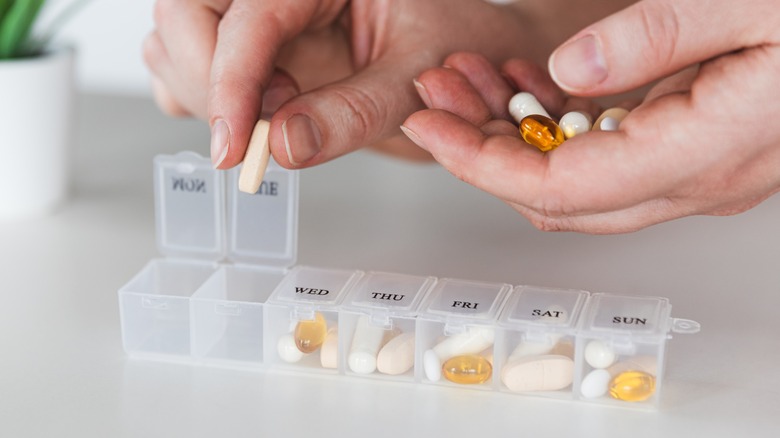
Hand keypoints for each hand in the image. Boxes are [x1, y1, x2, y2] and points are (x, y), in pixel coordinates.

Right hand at [143, 0, 544, 168]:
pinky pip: (186, 59)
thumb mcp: (415, 78)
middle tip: (254, 134)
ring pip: (175, 36)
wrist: (467, 53)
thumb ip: (355, 111)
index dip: (230, 83)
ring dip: (201, 89)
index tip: (233, 147)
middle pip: (186, 14)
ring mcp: (258, 9)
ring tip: (268, 118)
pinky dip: (199, 95)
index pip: (249, 16)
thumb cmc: (454, 46)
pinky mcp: (252, 40)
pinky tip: (250, 115)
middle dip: (208, 81)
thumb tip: (283, 146)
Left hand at [403, 0, 779, 232]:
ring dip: (515, 136)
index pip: (557, 186)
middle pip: (556, 195)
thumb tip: (570, 67)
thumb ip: (662, 33)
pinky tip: (530, 81)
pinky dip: (557, 126)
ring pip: (577, 179)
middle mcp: (697, 178)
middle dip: (482, 150)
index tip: (427, 125)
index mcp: (705, 150)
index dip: (480, 162)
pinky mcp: (702, 146)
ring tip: (470, 78)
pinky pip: (608, 155)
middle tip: (437, 94)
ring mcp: (701, 169)